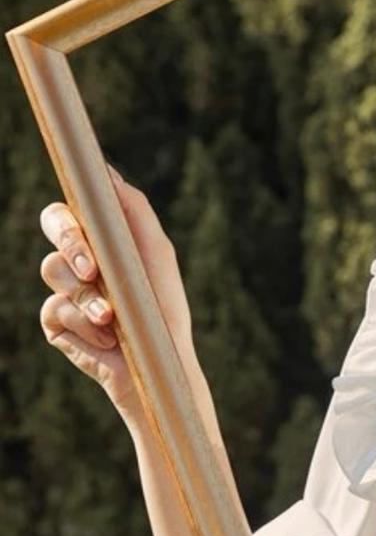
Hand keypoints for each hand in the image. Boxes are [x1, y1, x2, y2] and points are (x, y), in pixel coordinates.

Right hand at [38, 164, 193, 422]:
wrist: (159, 364)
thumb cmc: (163, 307)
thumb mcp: (155, 253)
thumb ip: (133, 211)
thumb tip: (106, 170)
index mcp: (100, 239)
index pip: (73, 207)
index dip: (73, 208)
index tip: (83, 213)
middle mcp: (78, 259)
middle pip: (52, 225)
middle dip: (72, 244)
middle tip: (92, 269)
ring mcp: (63, 291)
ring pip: (52, 270)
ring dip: (87, 296)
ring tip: (113, 318)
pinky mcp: (56, 323)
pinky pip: (55, 310)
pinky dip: (84, 324)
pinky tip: (107, 338)